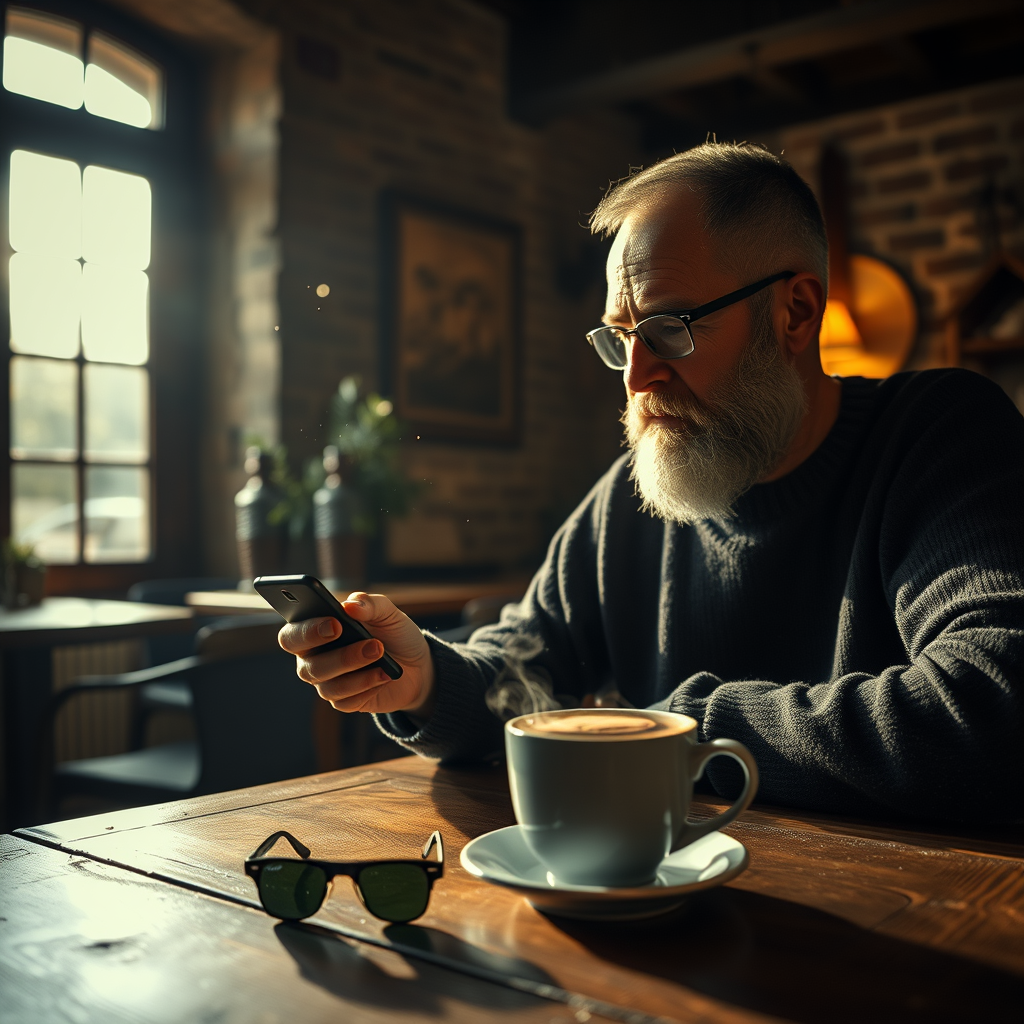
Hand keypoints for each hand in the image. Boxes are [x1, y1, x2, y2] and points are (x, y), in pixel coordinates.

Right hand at [277, 593, 434, 716]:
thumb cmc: (392, 633)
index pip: (292, 635)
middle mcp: (314, 659)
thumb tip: (350, 605)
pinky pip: (347, 701)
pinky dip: (368, 686)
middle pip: (307, 667)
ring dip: (359, 671)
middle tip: (372, 644)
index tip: (335, 624)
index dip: (306, 632)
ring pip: (328, 687)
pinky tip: (385, 675)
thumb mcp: (387, 613)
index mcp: (314, 632)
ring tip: (382, 655)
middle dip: (340, 657)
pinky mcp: (344, 702)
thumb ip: (369, 604)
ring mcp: (327, 683)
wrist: (416, 665)